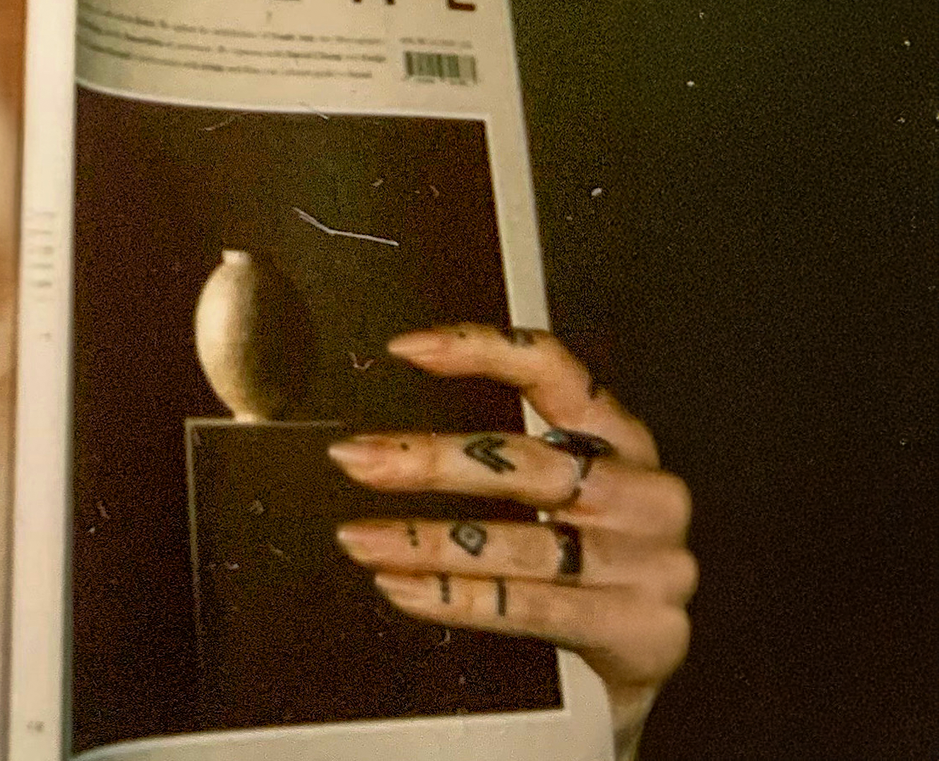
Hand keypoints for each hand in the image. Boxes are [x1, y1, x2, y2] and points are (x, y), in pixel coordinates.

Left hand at [327, 324, 693, 757]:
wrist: (644, 658)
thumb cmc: (588, 563)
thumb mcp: (561, 498)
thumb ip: (502, 461)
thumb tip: (384, 446)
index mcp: (623, 442)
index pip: (557, 372)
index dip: (483, 350)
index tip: (407, 348)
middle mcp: (644, 493)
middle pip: (526, 462)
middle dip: (431, 460)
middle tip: (357, 459)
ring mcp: (649, 563)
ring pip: (520, 541)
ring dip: (425, 540)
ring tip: (360, 538)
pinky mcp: (640, 628)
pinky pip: (530, 606)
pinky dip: (455, 596)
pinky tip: (402, 587)